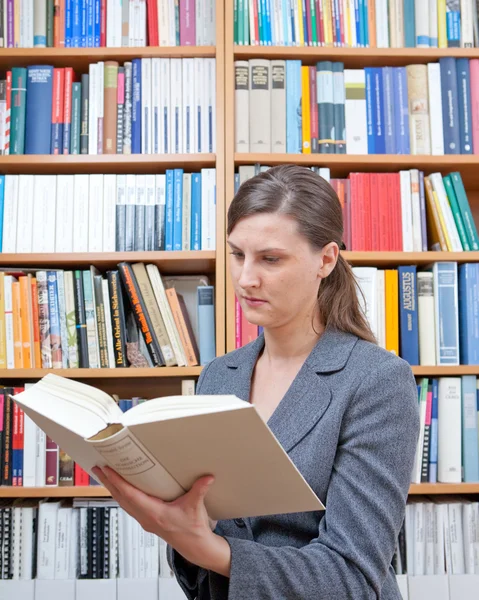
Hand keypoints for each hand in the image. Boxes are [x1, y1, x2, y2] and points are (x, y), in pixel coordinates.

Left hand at [92, 466, 229, 575]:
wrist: (194, 546)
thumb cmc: (192, 529)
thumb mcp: (195, 507)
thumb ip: (200, 490)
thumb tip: (208, 477)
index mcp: (154, 513)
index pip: (130, 495)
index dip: (117, 482)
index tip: (107, 470)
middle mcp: (146, 517)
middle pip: (121, 498)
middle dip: (108, 483)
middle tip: (97, 468)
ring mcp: (145, 520)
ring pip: (122, 503)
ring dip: (112, 489)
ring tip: (103, 476)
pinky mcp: (147, 520)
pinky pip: (128, 506)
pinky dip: (121, 495)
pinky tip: (119, 489)